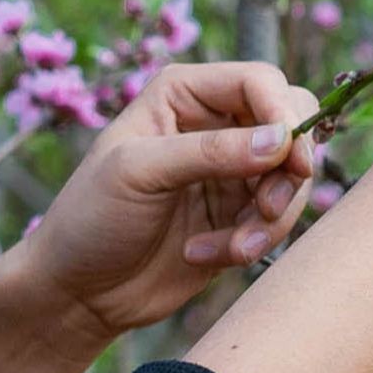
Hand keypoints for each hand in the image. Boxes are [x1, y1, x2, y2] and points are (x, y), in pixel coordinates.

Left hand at [0, 58, 325, 347]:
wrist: (79, 290)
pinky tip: (205, 255)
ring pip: (293, 178)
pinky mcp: (240, 215)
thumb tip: (281, 140)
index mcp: (184, 94)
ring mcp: (231, 171)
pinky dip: (255, 241)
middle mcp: (214, 124)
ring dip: (271, 218)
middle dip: (291, 167)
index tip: (290, 161)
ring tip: (231, 248)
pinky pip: (278, 220)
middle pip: (292, 122)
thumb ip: (210, 152)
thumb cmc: (91, 217)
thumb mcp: (139, 173)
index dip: (283, 115)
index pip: (260, 83)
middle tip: (270, 206)